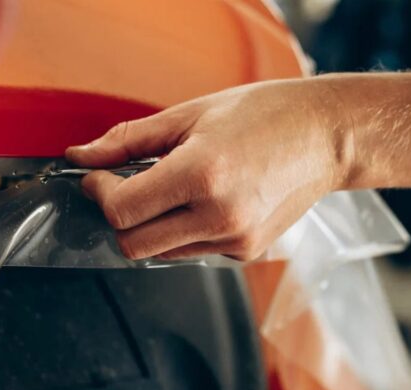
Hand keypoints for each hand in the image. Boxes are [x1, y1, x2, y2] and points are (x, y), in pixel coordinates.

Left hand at [66, 79, 351, 260]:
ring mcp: (235, 241)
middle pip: (133, 245)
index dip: (98, 193)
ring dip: (152, 225)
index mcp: (201, 175)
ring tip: (176, 187)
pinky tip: (208, 200)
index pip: (122, 210)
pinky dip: (185, 230)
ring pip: (160, 253)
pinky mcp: (246, 253)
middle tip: (124, 187)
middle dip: (118, 218)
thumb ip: (129, 140)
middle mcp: (219, 216)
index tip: (98, 177)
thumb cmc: (267, 115)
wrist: (327, 137)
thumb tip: (83, 156)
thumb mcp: (191, 115)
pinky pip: (193, 251)